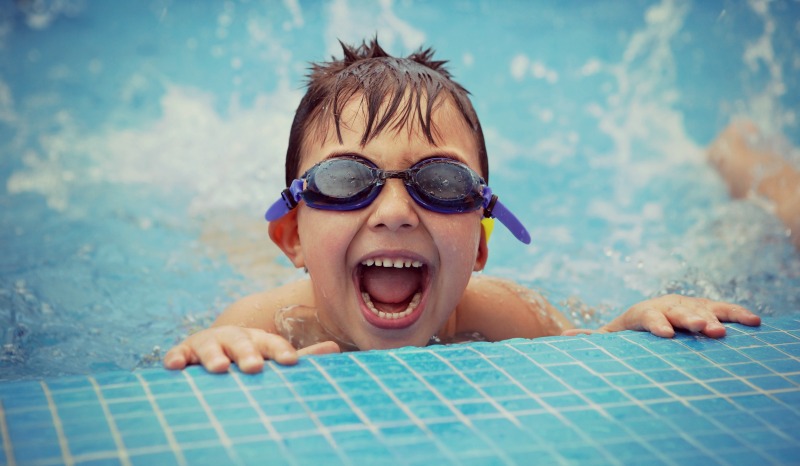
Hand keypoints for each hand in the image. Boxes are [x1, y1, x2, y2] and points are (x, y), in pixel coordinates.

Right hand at [163, 326, 340, 372]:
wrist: (216, 347)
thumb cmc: (251, 355)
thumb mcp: (273, 355)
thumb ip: (302, 355)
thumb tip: (335, 348)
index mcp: (258, 339)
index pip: (272, 343)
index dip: (280, 351)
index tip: (290, 361)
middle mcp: (235, 337)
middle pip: (242, 343)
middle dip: (248, 353)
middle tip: (255, 367)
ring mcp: (209, 342)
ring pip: (211, 346)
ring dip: (214, 355)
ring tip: (220, 367)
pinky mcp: (185, 351)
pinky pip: (179, 353)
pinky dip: (177, 357)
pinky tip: (176, 365)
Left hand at [562, 294, 759, 338]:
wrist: (655, 314)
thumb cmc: (631, 332)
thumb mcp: (613, 335)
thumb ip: (593, 338)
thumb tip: (566, 335)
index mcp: (644, 313)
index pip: (649, 317)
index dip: (657, 325)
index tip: (665, 335)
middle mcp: (667, 306)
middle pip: (679, 312)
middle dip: (690, 320)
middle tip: (703, 329)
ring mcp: (689, 305)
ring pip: (703, 310)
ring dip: (715, 318)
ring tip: (725, 331)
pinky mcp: (708, 308)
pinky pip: (724, 309)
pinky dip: (737, 315)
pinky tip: (755, 324)